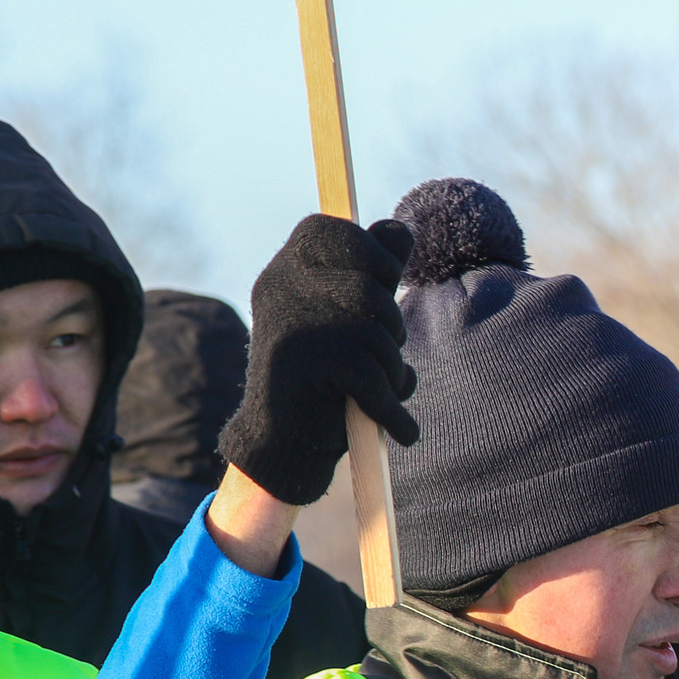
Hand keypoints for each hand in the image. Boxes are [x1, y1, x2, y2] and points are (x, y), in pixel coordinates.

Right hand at [216, 214, 418, 505]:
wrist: (281, 450)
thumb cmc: (324, 382)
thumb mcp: (349, 321)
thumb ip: (374, 273)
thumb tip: (401, 228)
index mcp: (283, 270)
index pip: (333, 229)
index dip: (372, 254)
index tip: (383, 288)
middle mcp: (277, 287)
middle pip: (370, 282)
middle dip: (392, 323)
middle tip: (386, 353)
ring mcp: (285, 321)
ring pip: (376, 330)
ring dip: (393, 368)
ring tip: (383, 392)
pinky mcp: (298, 359)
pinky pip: (370, 373)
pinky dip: (392, 408)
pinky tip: (401, 430)